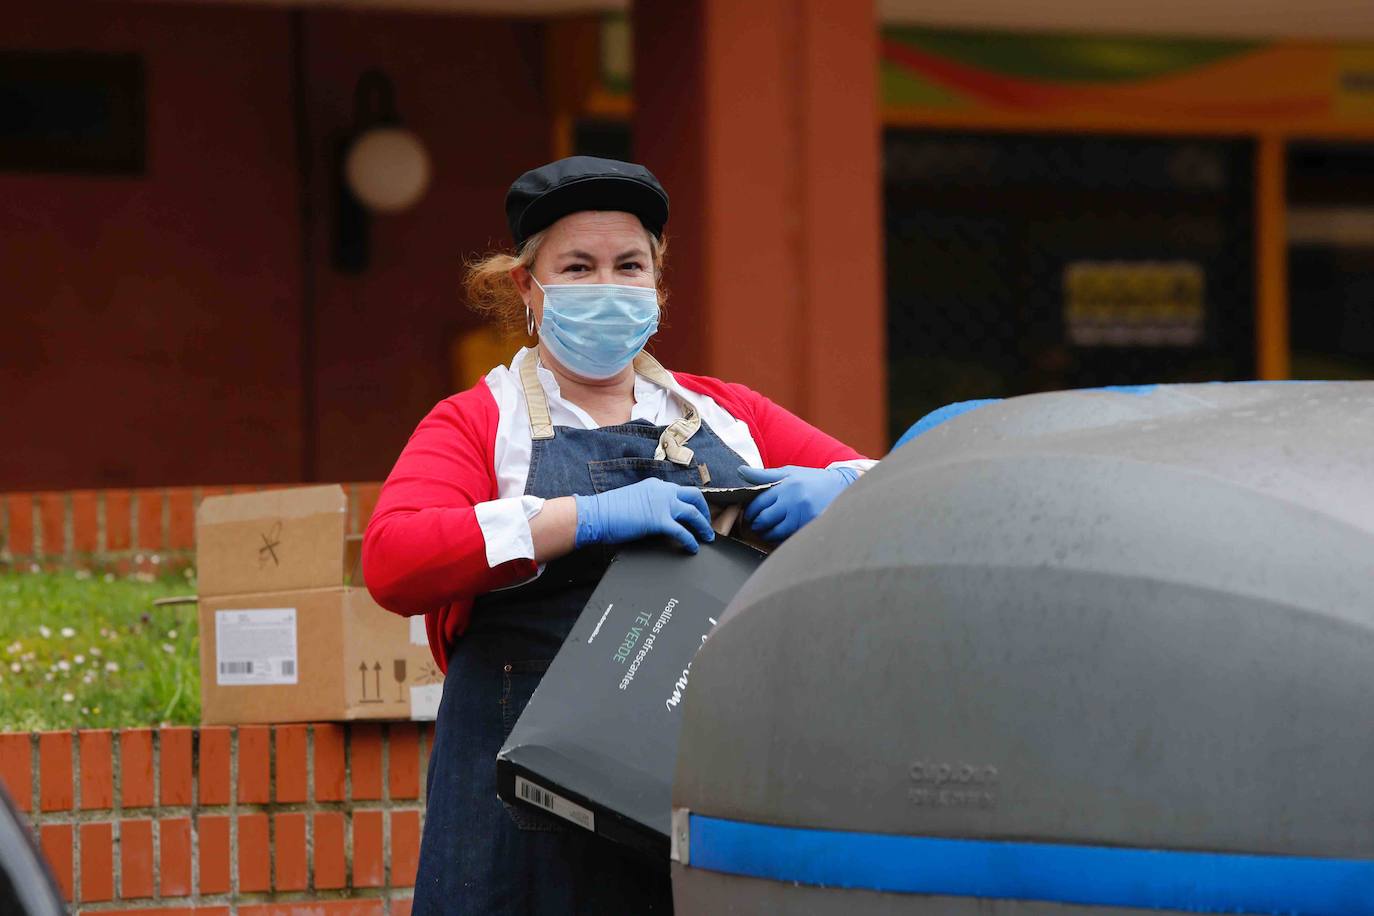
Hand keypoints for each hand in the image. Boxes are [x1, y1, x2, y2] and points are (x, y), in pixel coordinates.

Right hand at [574, 478, 714, 552]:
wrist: (596, 514)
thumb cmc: (608, 510)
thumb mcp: (634, 500)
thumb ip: (649, 504)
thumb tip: (657, 517)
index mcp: (656, 485)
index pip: (681, 491)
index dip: (692, 502)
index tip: (697, 511)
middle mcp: (662, 490)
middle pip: (694, 496)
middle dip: (705, 510)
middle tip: (708, 523)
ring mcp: (661, 504)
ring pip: (693, 512)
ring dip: (703, 526)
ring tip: (707, 537)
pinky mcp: (658, 520)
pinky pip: (682, 531)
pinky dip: (690, 540)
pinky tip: (693, 548)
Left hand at [739, 465, 859, 541]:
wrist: (841, 486)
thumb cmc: (810, 479)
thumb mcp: (788, 472)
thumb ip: (763, 475)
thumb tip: (740, 471)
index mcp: (785, 486)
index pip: (759, 503)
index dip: (751, 512)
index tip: (750, 515)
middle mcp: (793, 501)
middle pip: (764, 519)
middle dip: (757, 525)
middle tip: (756, 525)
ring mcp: (803, 515)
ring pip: (776, 532)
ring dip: (767, 534)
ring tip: (766, 532)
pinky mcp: (811, 526)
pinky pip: (790, 537)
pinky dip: (782, 538)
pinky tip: (781, 535)